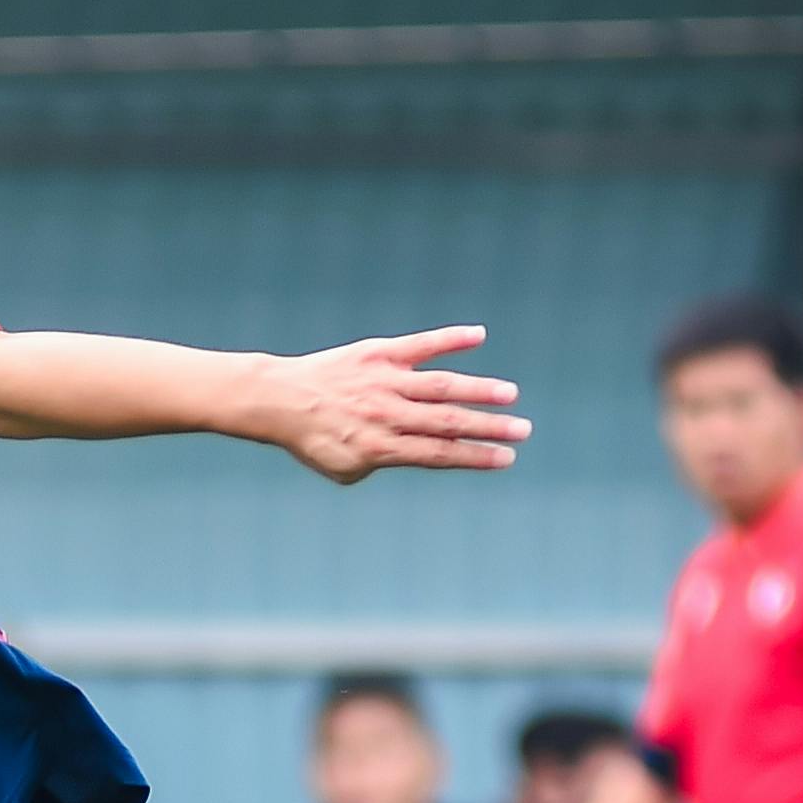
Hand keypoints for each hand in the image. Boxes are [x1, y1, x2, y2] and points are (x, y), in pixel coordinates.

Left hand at [260, 327, 527, 482]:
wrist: (279, 400)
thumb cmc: (314, 439)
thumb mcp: (343, 468)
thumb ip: (382, 464)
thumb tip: (420, 453)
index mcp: (380, 447)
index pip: (439, 454)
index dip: (475, 457)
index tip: (507, 458)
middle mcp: (386, 415)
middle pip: (447, 422)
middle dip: (488, 427)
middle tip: (524, 431)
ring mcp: (383, 381)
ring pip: (439, 385)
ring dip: (478, 389)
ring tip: (509, 395)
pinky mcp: (377, 353)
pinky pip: (419, 345)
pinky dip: (449, 339)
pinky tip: (478, 335)